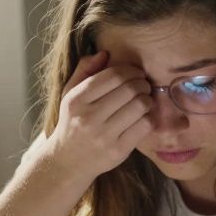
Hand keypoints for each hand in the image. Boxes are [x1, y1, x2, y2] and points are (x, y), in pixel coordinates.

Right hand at [44, 50, 153, 179]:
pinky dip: (149, 118)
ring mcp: (104, 136)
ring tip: (144, 100)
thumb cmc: (72, 122)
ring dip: (148, 99)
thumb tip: (105, 54)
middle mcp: (89, 117)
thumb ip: (84, 71)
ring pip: (140, 106)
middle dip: (142, 83)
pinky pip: (144, 126)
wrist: (67, 161)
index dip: (131, 70)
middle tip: (144, 85)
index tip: (136, 73)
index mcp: (77, 100)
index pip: (113, 75)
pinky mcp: (118, 151)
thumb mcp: (70, 94)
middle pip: (130, 89)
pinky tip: (143, 117)